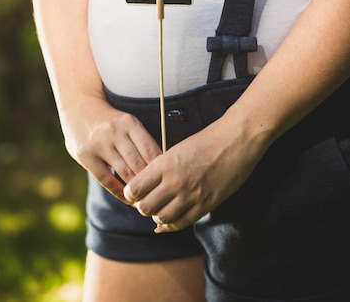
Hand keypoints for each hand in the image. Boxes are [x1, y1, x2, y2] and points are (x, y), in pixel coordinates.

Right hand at [63, 94, 161, 202]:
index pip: (150, 150)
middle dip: (150, 181)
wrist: (79, 107)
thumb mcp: (127, 122)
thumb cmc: (110, 121)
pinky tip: (128, 199)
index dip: (160, 169)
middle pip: (139, 163)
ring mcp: (99, 145)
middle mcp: (115, 132)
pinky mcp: (86, 156)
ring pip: (124, 173)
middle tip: (159, 195)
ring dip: (137, 189)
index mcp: (129, 123)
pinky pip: (106, 180)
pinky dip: (120, 192)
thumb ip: (140, 141)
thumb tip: (162, 166)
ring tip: (146, 200)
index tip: (167, 181)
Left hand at [123, 112, 268, 231]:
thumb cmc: (207, 140)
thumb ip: (162, 167)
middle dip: (143, 207)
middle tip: (147, 202)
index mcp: (165, 164)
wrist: (235, 141)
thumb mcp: (178, 149)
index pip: (135, 188)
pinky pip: (182, 223)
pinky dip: (172, 225)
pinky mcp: (206, 205)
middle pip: (145, 207)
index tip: (134, 193)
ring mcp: (191, 195)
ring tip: (160, 209)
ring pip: (162, 218)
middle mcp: (175, 181)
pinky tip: (169, 221)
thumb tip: (146, 185)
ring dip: (157, 216)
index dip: (131, 193)